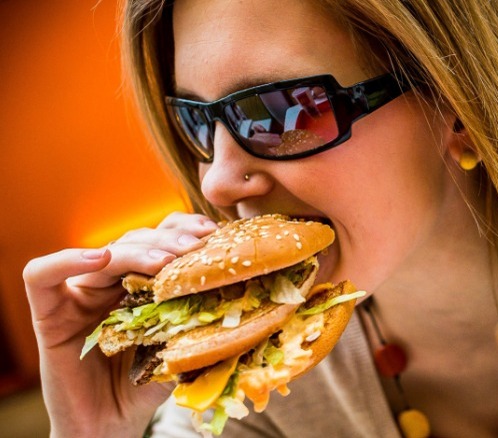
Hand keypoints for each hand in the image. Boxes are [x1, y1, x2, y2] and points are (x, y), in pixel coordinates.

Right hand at [23, 212, 218, 436]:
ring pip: (102, 253)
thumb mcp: (180, 347)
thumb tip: (242, 297)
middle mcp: (110, 283)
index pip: (161, 240)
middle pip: (136, 241)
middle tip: (195, 247)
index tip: (214, 234)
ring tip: (164, 261)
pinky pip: (41, 276)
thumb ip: (198, 321)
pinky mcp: (49, 314)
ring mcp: (79, 295)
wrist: (109, 426)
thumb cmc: (145, 388)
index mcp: (142, 284)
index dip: (185, 230)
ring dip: (136, 250)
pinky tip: (100, 258)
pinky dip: (66, 259)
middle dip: (168, 239)